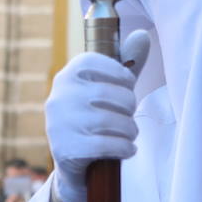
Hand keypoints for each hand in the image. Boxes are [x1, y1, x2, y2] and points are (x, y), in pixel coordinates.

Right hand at [46, 29, 149, 201]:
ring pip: (111, 121)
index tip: (128, 87)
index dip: (122, 76)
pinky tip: (128, 149)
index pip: (100, 62)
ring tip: (130, 135)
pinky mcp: (66, 149)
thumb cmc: (95, 120)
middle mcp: (59, 96)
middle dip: (129, 107)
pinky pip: (106, 144)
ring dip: (129, 130)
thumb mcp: (110, 90)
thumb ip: (127, 64)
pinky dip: (124, 147)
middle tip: (130, 117)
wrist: (73, 166)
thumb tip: (142, 35)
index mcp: (67, 76)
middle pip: (110, 94)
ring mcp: (59, 123)